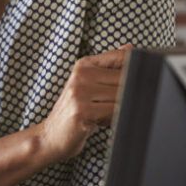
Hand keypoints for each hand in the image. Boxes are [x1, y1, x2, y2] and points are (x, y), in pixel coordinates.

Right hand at [34, 45, 131, 162]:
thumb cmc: (73, 112)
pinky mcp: (82, 111)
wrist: (50, 136)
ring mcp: (80, 92)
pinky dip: (114, 118)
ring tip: (105, 114)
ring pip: (121, 95)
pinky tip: (102, 122)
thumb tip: (130, 48)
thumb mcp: (87, 85)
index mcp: (84, 65)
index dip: (135, 71)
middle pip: (125, 79)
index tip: (133, 84)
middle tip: (113, 105)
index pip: (122, 58)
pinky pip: (114, 111)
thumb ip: (109, 67)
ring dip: (120, 108)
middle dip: (128, 94)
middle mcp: (81, 76)